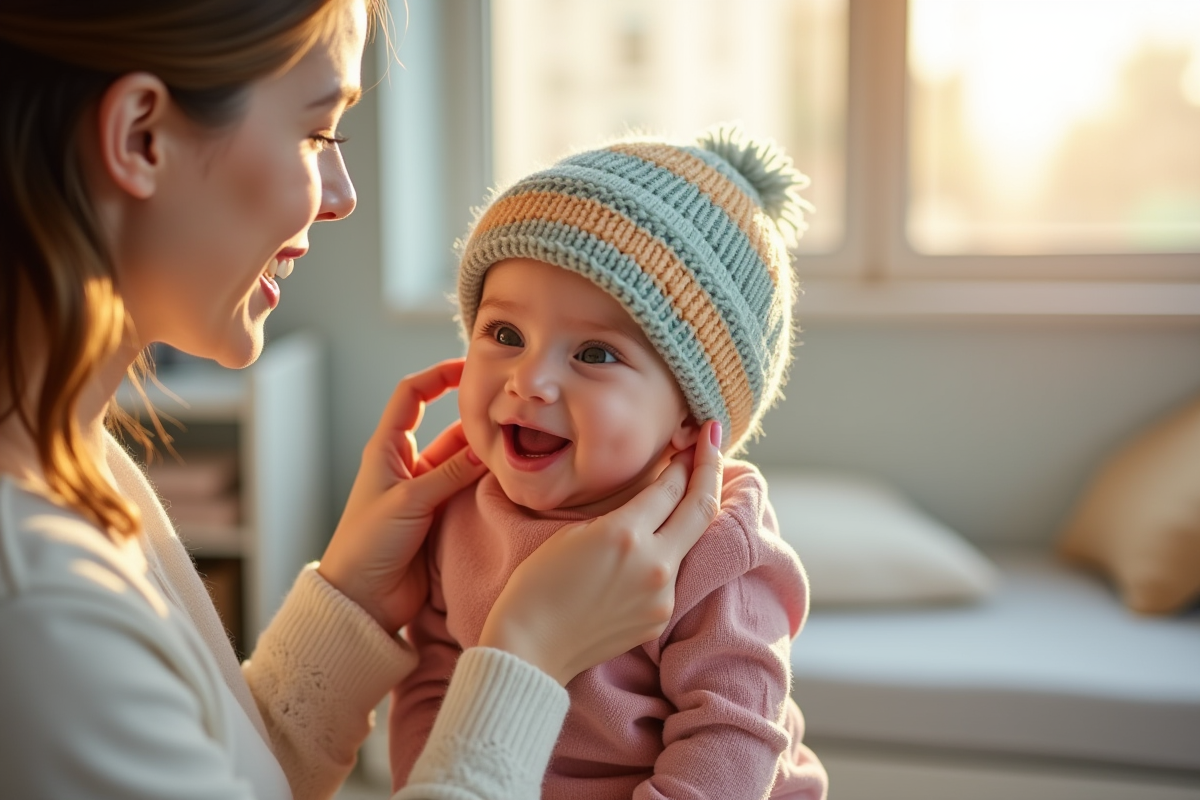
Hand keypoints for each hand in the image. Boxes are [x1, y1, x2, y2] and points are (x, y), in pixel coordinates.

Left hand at [318, 359, 488, 632]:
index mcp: (387, 449)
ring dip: (485, 455)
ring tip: (516, 446)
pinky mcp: (440, 518)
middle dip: (475, 420)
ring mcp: (426, 492)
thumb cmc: (367, 544)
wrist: (362, 599)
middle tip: (508, 413)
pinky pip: (468, 491)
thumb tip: (486, 449)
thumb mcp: (409, 501)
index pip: (412, 395)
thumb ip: (449, 473)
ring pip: (463, 462)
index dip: (439, 376)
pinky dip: (487, 484)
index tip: (471, 367)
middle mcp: (407, 465)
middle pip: (447, 428)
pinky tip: (509, 479)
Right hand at [478, 420, 724, 685]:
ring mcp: (662, 594)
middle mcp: (654, 564)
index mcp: (626, 535)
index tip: (692, 440)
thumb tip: (657, 494)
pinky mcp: (661, 616)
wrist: (530, 645)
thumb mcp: (576, 532)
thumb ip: (623, 512)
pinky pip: (674, 573)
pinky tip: (663, 535)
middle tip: (713, 440)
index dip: (685, 459)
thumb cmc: (539, 583)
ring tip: (691, 483)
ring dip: (693, 510)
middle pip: (701, 507)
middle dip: (710, 467)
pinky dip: (672, 548)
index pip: (671, 486)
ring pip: (690, 540)